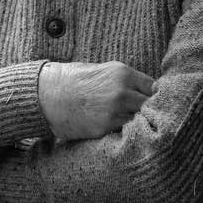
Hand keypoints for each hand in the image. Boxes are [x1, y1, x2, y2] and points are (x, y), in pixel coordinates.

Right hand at [38, 61, 154, 140]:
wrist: (48, 95)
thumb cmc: (76, 80)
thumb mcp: (105, 71)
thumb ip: (127, 80)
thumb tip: (150, 91)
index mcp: (123, 74)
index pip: (154, 87)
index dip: (154, 95)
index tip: (154, 101)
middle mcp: (122, 92)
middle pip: (150, 105)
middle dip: (150, 110)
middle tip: (150, 115)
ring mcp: (113, 112)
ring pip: (139, 120)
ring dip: (139, 122)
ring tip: (137, 125)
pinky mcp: (104, 128)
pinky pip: (124, 131)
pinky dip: (125, 131)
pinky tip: (121, 129)